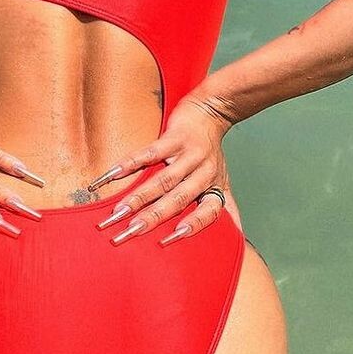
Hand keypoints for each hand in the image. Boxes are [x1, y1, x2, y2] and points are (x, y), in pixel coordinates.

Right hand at [85, 95, 236, 245]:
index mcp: (214, 187)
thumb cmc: (212, 154)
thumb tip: (240, 240)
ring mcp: (189, 154)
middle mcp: (203, 173)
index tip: (169, 240)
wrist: (210, 112)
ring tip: (118, 212)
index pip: (207, 212)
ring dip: (139, 197)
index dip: (192, 226)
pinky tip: (113, 174)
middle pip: (177, 199)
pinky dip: (131, 163)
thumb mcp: (223, 182)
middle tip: (130, 233)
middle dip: (153, 217)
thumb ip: (229, 210)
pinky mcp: (174, 137)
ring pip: (162, 180)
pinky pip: (150, 152)